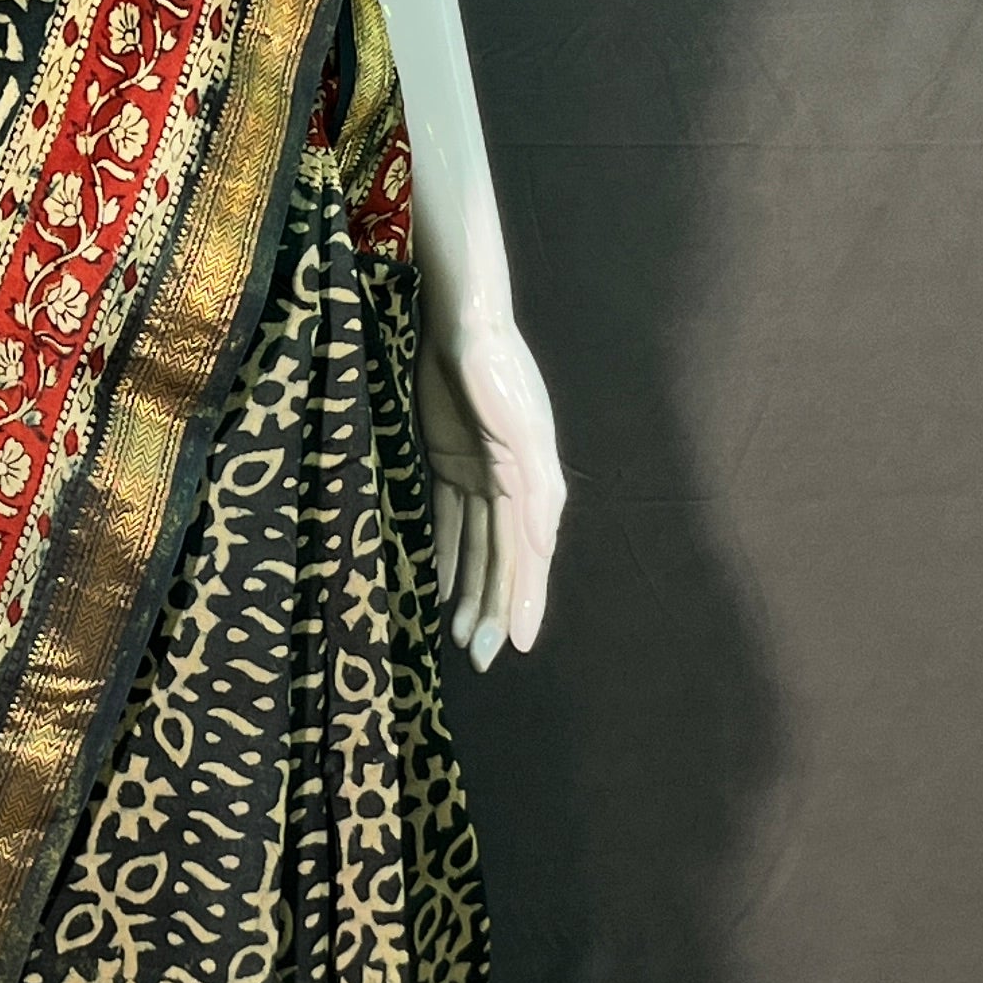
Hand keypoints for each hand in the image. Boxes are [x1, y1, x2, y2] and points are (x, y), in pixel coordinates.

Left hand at [417, 311, 562, 670]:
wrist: (465, 325)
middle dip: (494, 608)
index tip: (518, 646)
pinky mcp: (450, 463)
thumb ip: (536, 489)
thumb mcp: (521, 428)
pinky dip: (447, 556)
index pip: (527, 558)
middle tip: (481, 658)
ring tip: (461, 636)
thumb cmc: (497, 374)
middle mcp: (511, 489)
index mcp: (533, 486)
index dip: (525, 601)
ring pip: (477, 549)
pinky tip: (440, 588)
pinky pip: (450, 522)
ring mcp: (480, 477)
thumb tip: (541, 547)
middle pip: (502, 561)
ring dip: (472, 591)